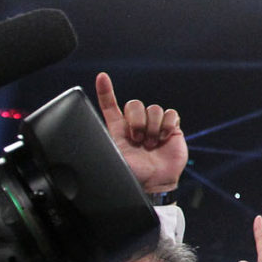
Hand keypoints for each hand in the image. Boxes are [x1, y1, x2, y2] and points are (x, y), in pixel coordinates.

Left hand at [94, 72, 184, 194]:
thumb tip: (90, 133)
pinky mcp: (172, 128)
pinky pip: (171, 114)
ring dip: (153, 127)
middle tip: (138, 140)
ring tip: (152, 144)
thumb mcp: (114, 157)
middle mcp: (136, 124)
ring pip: (154, 108)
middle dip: (137, 121)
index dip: (106, 91)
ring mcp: (155, 125)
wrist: (155, 183)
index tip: (102, 77)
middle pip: (135, 104)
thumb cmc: (133, 175)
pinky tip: (164, 138)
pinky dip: (168, 125)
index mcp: (118, 129)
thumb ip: (107, 142)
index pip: (110, 106)